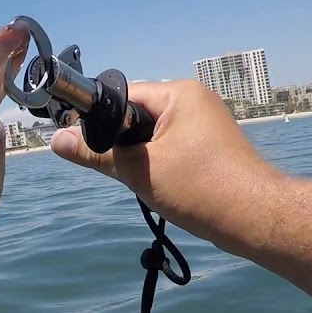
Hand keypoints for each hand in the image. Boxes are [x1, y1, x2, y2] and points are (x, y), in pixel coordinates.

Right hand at [50, 79, 287, 250]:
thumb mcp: (138, 170)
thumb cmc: (200, 188)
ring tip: (138, 179)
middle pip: (137, 114)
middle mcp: (194, 100)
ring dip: (139, 155)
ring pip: (153, 133)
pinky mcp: (211, 145)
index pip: (124, 95)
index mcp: (179, 94)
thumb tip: (56, 140)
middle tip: (114, 169)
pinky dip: (157, 162)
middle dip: (121, 141)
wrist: (255, 218)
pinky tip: (158, 184)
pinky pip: (171, 145)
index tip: (82, 144)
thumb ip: (95, 153)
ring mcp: (205, 123)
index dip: (99, 119)